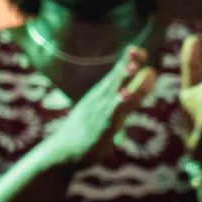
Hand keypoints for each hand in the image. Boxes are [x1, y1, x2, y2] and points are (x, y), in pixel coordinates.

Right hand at [42, 47, 156, 165]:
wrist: (63, 152)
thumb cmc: (86, 132)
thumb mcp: (107, 112)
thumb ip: (125, 102)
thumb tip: (137, 94)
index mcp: (101, 94)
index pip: (116, 73)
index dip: (128, 61)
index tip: (139, 51)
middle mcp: (100, 98)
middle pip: (115, 77)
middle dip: (126, 63)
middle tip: (136, 49)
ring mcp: (98, 111)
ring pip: (113, 92)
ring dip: (123, 78)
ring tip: (132, 66)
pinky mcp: (100, 126)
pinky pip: (110, 113)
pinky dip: (117, 103)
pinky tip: (124, 95)